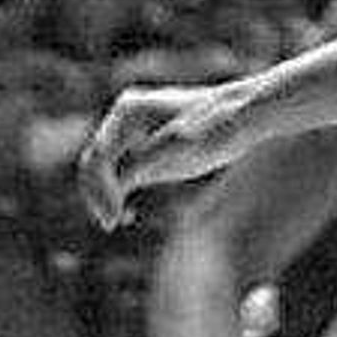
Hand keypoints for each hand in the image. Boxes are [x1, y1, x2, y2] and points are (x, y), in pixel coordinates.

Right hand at [78, 81, 257, 232]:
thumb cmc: (214, 131)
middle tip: (110, 225)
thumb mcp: (177, 153)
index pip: (99, 158)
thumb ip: (142, 167)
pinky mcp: (144, 142)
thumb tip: (114, 188)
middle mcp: (123, 115)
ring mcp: (132, 128)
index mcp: (127, 112)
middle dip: (98, 194)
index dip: (100, 191)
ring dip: (105, 193)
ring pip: (104, 166)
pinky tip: (128, 213)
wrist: (242, 115)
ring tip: (115, 221)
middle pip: (94, 160)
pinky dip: (119, 190)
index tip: (113, 221)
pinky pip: (120, 168)